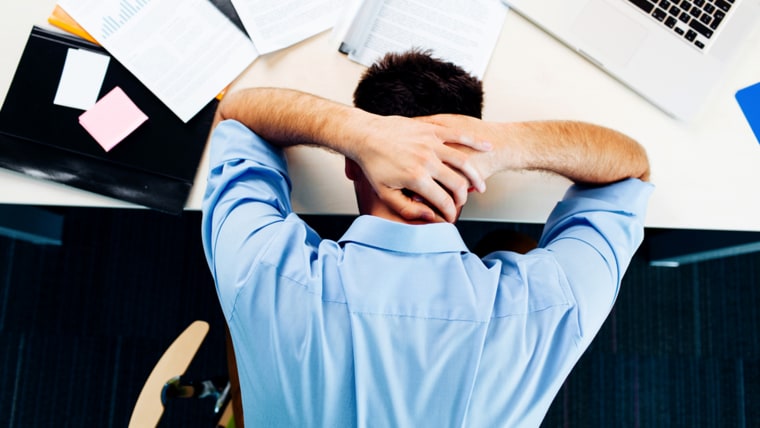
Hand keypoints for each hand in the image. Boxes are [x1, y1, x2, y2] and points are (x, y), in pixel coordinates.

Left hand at [351, 114, 491, 222]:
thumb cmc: (374, 164)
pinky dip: (475, 141)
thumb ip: (407, 209)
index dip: (451, 213)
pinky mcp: (432, 129)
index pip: (443, 201)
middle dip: (464, 197)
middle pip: (457, 183)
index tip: (451, 218)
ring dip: (475, 174)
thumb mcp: (385, 194)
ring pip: (463, 161)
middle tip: (463, 203)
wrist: (365, 134)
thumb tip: (429, 217)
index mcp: (416, 178)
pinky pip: (459, 135)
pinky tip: (487, 147)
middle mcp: (426, 160)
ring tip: (480, 185)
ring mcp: (431, 143)